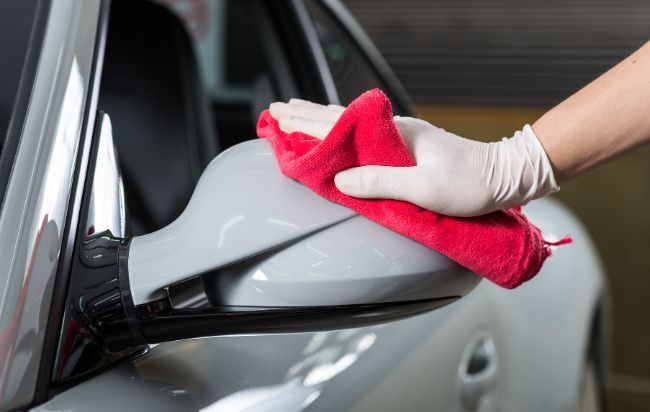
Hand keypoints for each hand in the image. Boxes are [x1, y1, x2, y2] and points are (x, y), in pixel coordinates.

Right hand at [269, 99, 558, 216]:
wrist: (505, 175)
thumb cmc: (471, 184)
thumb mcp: (425, 187)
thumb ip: (381, 182)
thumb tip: (339, 180)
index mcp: (394, 134)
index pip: (339, 125)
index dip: (306, 123)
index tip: (279, 116)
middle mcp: (393, 130)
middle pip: (339, 119)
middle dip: (305, 115)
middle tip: (276, 110)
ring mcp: (399, 138)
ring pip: (349, 125)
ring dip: (319, 122)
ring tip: (296, 117)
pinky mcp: (405, 149)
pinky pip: (361, 138)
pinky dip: (339, 134)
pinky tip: (335, 136)